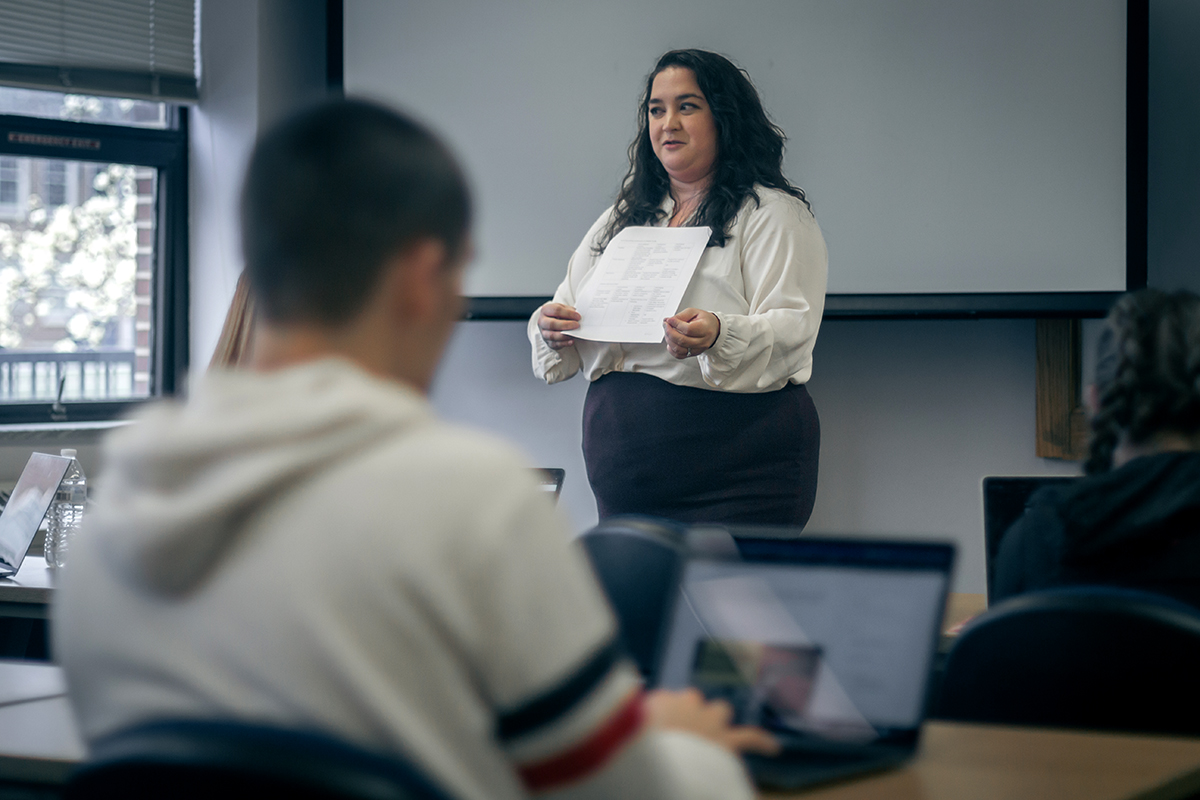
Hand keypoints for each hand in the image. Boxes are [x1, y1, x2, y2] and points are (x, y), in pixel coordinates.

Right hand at [538, 303, 580, 349]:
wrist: (555, 323)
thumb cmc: (560, 315)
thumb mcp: (564, 309)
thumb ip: (569, 311)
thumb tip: (577, 317)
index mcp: (545, 310)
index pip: (556, 310)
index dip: (568, 313)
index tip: (578, 317)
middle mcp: (542, 322)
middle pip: (552, 324)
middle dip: (565, 325)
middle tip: (576, 325)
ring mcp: (544, 333)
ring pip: (552, 336)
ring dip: (565, 335)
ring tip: (574, 334)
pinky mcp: (548, 342)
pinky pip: (555, 344)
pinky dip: (564, 343)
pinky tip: (571, 341)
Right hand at [645, 688, 779, 755]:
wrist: (654, 761)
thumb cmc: (633, 746)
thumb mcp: (626, 724)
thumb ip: (635, 717)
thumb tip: (634, 715)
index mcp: (661, 699)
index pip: (665, 700)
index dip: (664, 715)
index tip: (658, 729)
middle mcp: (687, 703)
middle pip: (691, 699)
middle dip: (690, 713)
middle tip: (679, 735)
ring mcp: (709, 720)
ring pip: (719, 710)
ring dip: (716, 721)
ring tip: (711, 737)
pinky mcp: (726, 741)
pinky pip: (750, 736)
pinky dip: (762, 741)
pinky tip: (773, 748)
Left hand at [663, 308, 719, 358]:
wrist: (713, 330)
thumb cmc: (704, 320)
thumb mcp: (694, 312)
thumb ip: (681, 316)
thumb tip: (668, 321)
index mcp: (705, 329)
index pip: (688, 329)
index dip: (676, 324)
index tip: (669, 320)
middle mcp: (703, 341)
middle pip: (682, 340)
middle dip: (670, 332)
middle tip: (665, 325)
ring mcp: (698, 349)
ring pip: (679, 349)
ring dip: (669, 340)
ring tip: (668, 332)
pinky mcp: (693, 354)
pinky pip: (679, 355)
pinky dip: (671, 349)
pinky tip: (670, 341)